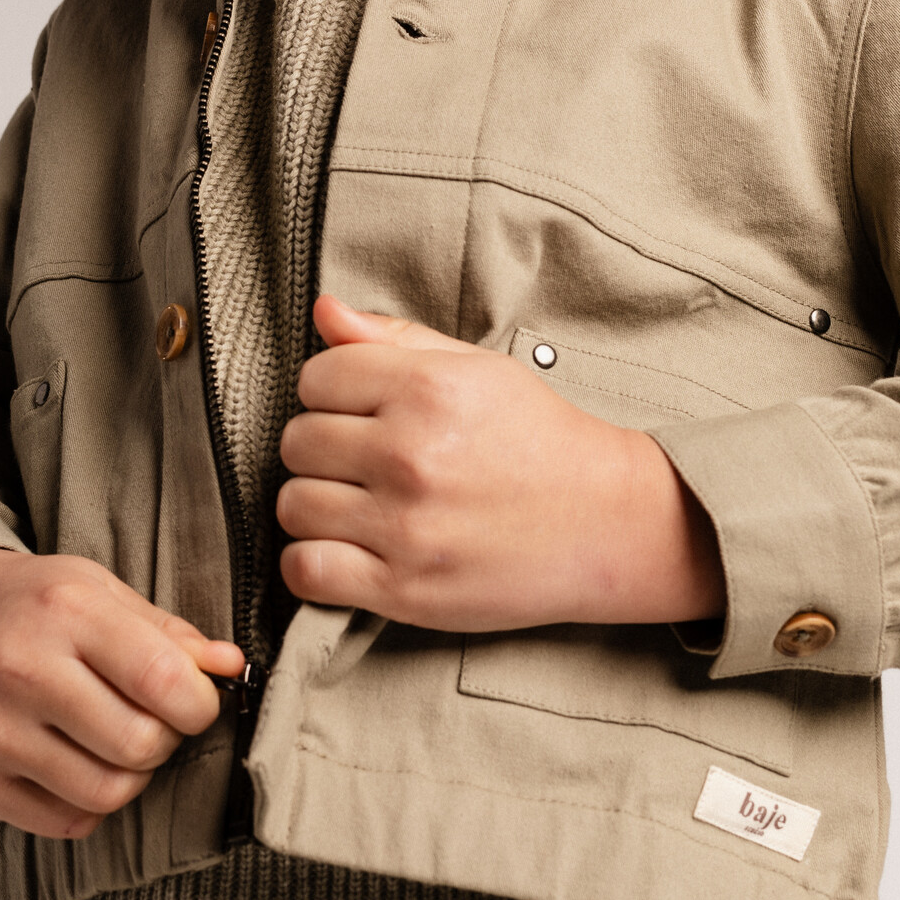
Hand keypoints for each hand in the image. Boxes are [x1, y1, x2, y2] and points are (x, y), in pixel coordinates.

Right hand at [0, 549, 243, 837]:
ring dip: (133, 775)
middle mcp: (21, 670)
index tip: (197, 700)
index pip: (162, 681)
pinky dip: (90, 801)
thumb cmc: (33, 603)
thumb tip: (233, 668)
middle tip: (156, 718)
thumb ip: (169, 633)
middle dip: (167, 739)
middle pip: (139, 745)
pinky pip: (66, 822)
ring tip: (121, 739)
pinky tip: (80, 760)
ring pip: (106, 793)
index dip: (200, 704)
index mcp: (66, 611)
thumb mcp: (101, 590)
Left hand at [277, 296, 724, 632]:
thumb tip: (323, 311)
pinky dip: (311, 563)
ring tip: (354, 505)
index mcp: (428, 388)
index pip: (315, 376)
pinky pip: (305, 570)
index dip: (330, 392)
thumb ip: (395, 337)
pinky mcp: (403, 588)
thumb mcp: (477, 368)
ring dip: (314, 505)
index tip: (359, 411)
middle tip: (361, 461)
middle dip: (321, 448)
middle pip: (297, 441)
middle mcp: (410, 453)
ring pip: (292, 505)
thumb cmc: (540, 438)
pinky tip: (344, 550)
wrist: (607, 522)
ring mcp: (405, 525)